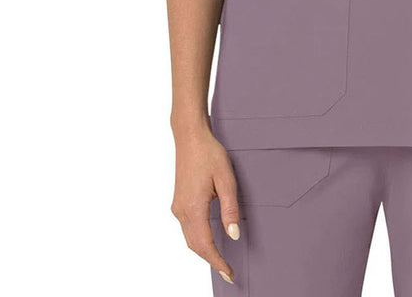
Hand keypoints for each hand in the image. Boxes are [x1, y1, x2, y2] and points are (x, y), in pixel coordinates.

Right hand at [170, 126, 241, 283]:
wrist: (190, 136)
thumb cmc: (209, 153)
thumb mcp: (226, 179)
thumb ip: (230, 209)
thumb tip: (233, 235)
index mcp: (194, 207)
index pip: (205, 245)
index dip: (217, 262)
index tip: (229, 273)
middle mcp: (182, 211)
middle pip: (195, 246)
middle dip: (211, 261)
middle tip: (228, 272)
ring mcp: (178, 206)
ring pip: (190, 238)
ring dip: (204, 251)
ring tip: (220, 260)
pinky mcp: (178, 202)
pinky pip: (187, 228)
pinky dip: (198, 239)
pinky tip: (209, 240)